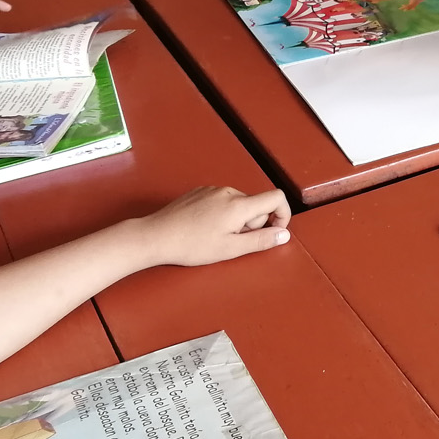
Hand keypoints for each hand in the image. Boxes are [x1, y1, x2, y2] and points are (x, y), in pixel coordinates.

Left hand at [133, 186, 291, 266]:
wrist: (155, 236)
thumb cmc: (190, 245)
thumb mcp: (230, 249)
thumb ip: (261, 240)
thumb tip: (283, 234)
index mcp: (239, 205)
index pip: (276, 197)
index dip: (282, 215)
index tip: (274, 231)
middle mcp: (228, 192)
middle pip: (256, 204)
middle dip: (253, 223)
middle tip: (232, 241)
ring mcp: (212, 190)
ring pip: (239, 204)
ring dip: (237, 220)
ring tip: (215, 236)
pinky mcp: (200, 192)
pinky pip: (222, 200)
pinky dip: (222, 214)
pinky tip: (205, 228)